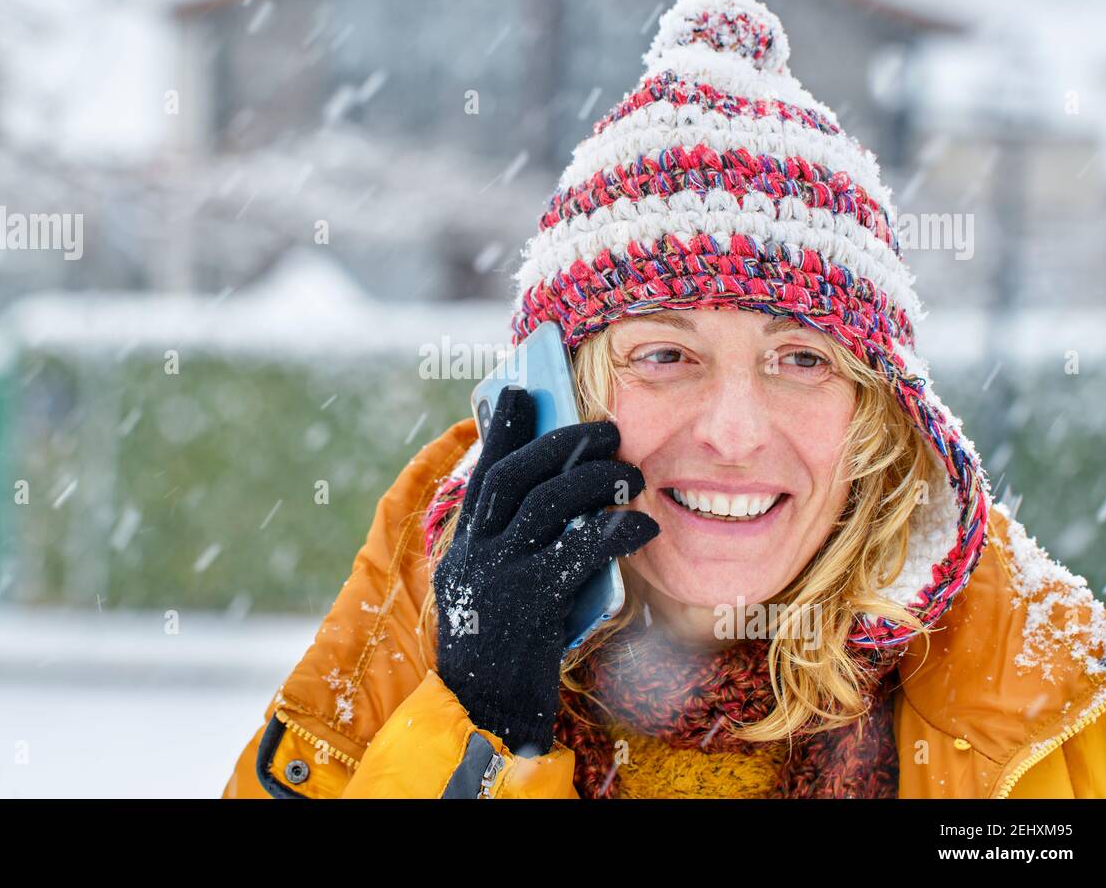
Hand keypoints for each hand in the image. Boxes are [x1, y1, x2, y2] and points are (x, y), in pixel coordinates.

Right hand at [434, 385, 659, 756]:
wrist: (486, 714)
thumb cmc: (509, 650)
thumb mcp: (502, 590)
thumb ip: (521, 545)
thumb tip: (567, 498)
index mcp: (464, 546)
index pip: (483, 473)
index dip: (502, 429)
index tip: (521, 391)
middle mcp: (472, 553)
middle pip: (514, 476)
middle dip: (562, 443)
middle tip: (607, 430)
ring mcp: (496, 576)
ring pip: (544, 504)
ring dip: (593, 480)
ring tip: (630, 473)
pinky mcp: (528, 604)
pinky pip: (576, 551)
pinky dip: (614, 531)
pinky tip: (642, 526)